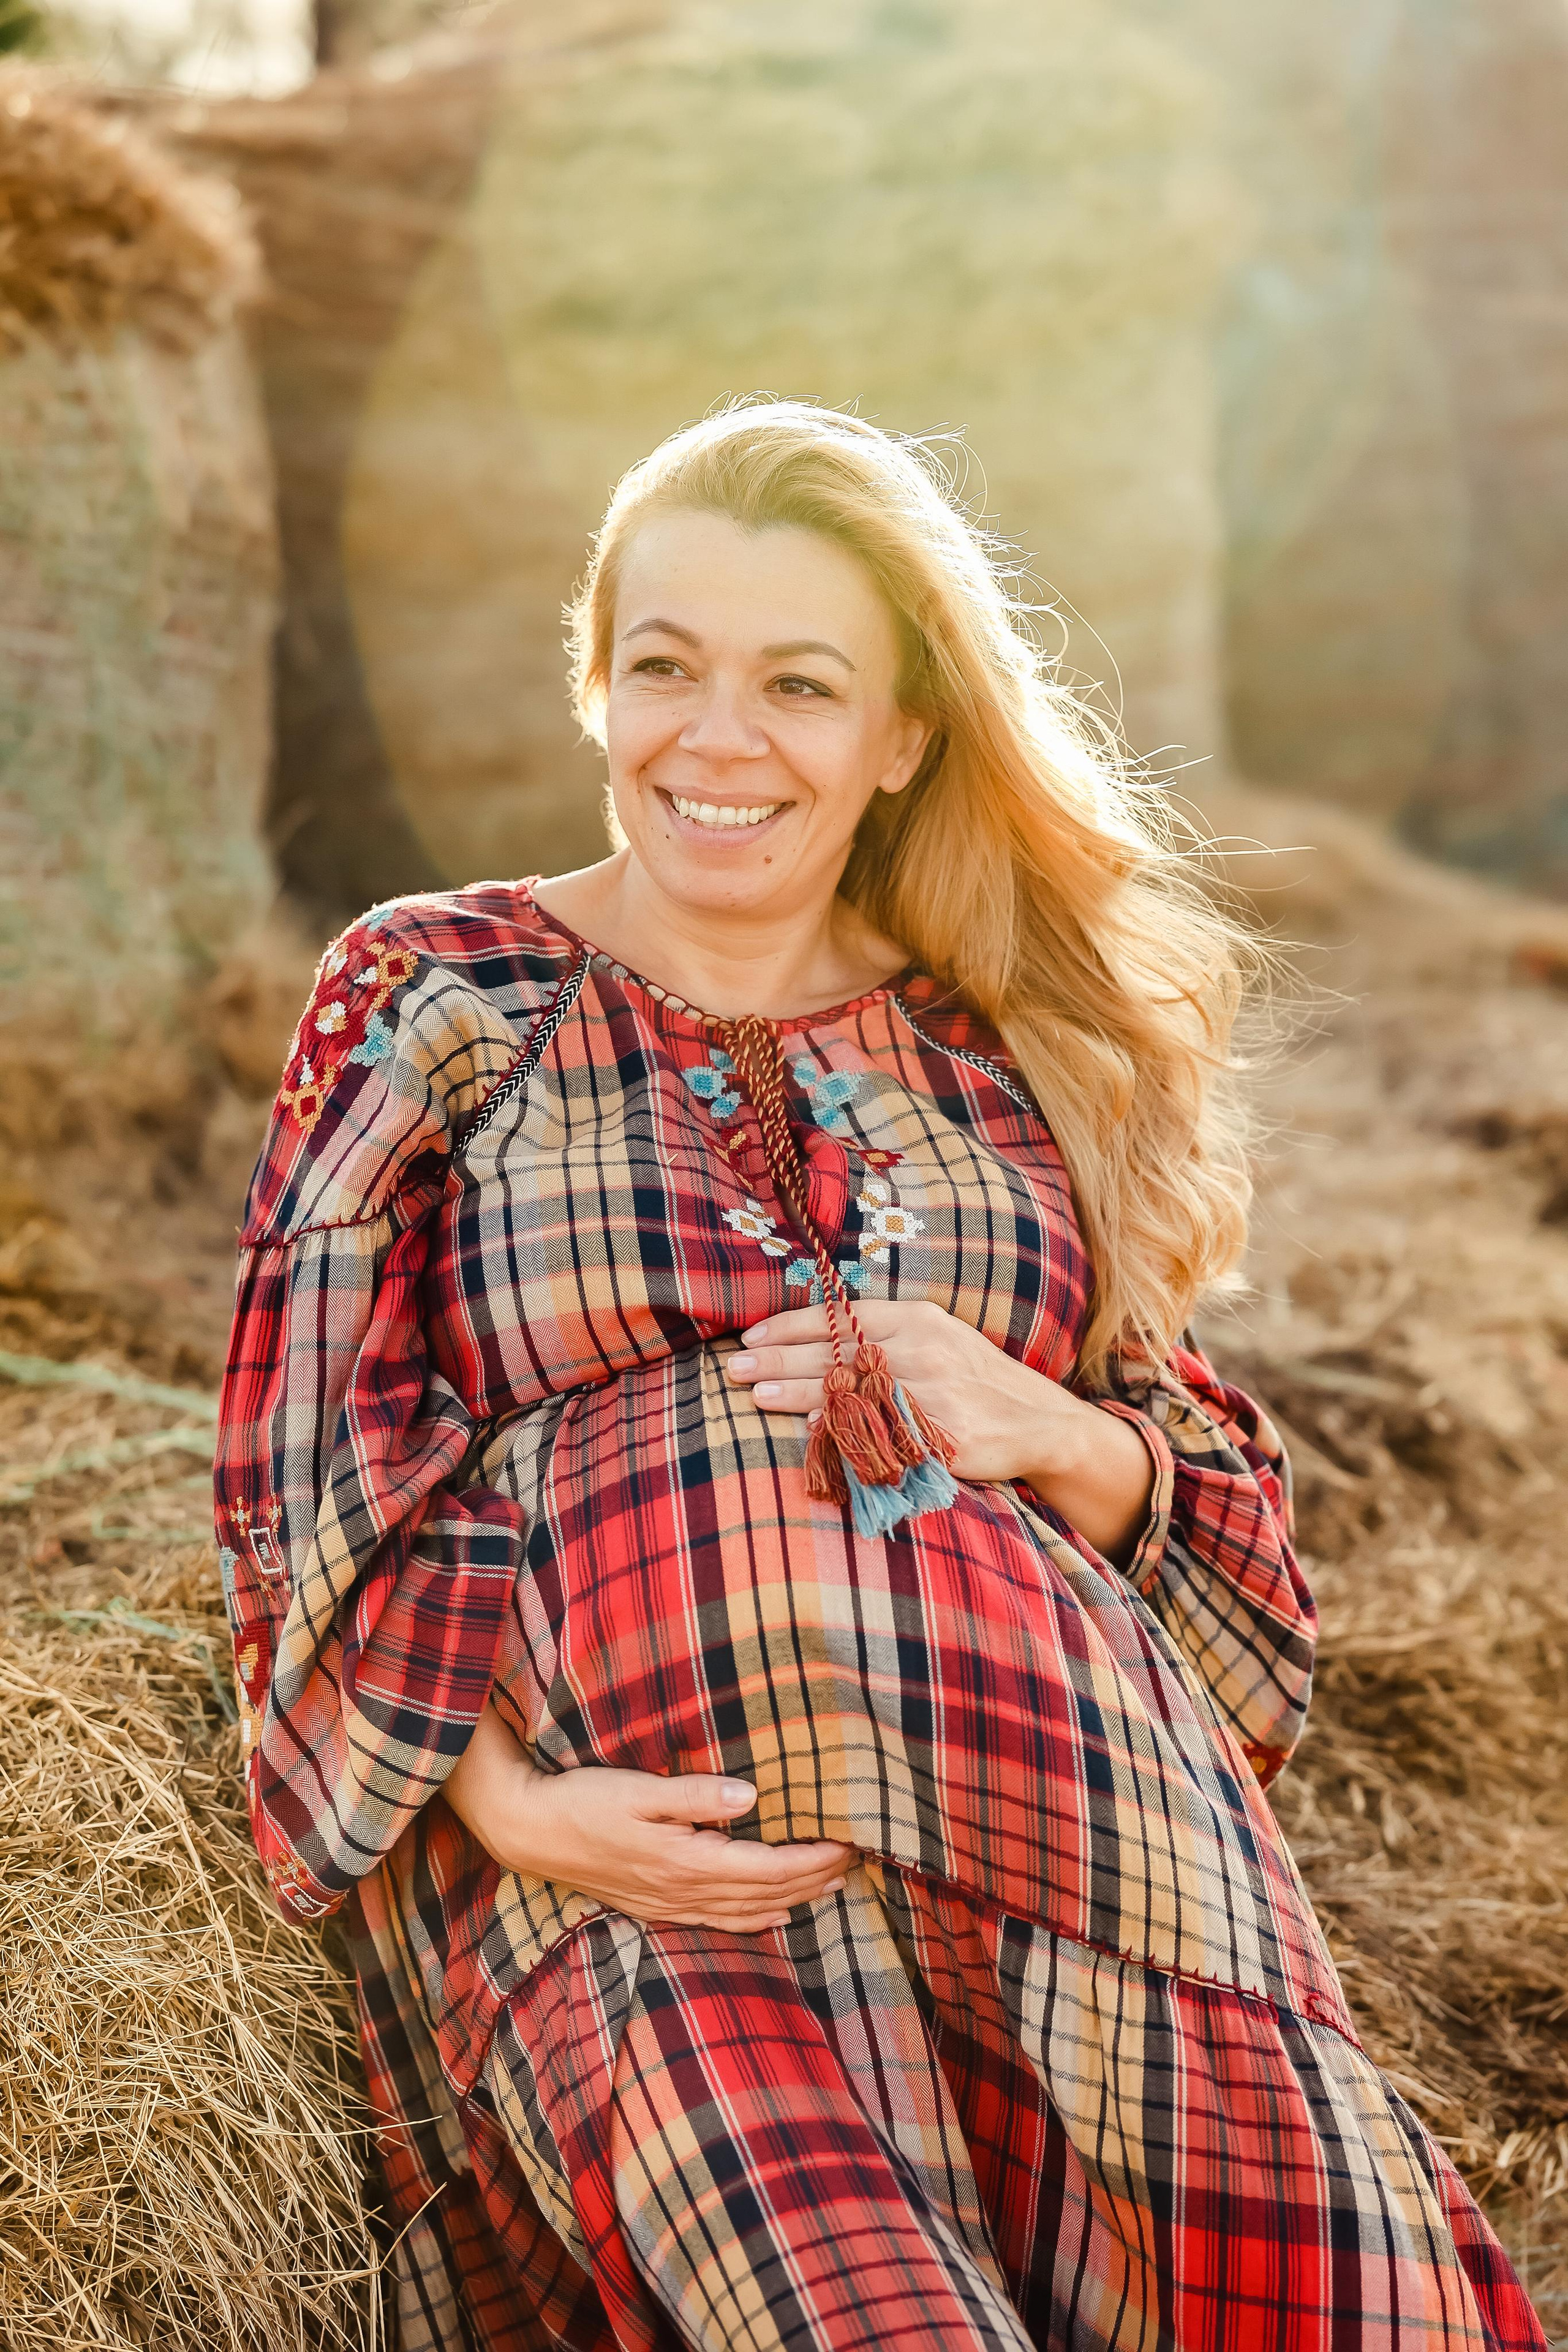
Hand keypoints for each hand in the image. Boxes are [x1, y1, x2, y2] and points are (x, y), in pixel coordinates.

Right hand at [444, 1704, 854, 1930]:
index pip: (767, 1868)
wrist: (530, 1831)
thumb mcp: (638, 1788)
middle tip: (856, 1863)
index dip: (812, 1861)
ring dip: (792, 1901)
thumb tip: (752, 1798)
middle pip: (765, 1894)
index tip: (848, 1844)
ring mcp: (667, 1903)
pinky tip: (771, 1913)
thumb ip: (696, 1796)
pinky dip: (754, 1918)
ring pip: (744, 1912)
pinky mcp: (654, 1905)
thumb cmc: (583, 1801)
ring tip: (830, 1888)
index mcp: (685, 1859)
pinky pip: (717, 1920)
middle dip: (814, 1881)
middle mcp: (682, 1890)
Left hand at [726, 1299, 1155, 1564]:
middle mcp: (923, 1350)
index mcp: (918, 1319)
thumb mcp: (936, 1340)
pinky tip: (813, 1433)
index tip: (751, 1334)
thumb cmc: (974, 1378)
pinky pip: (884, 1434)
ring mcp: (933, 1393)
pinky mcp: (943, 1435)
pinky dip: (846, 1433)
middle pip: (837, 1352)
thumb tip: (818, 1344)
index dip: (792, 1325)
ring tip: (756, 1394)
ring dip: (798, 1393)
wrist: (1040, 1421)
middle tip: (736, 1366)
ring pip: (853, 1390)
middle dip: (780, 1358)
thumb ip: (883, 1338)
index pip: (842, 1316)